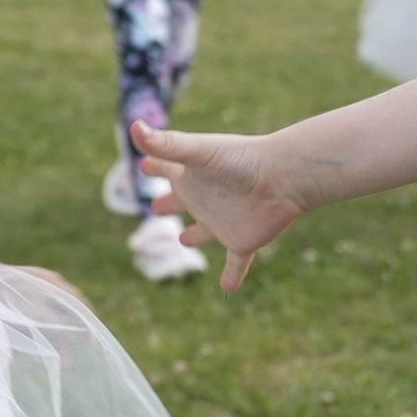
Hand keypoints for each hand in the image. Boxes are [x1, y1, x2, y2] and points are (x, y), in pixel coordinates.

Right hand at [134, 125, 305, 288]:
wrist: (283, 178)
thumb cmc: (240, 160)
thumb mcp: (198, 152)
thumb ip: (166, 144)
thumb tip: (133, 128)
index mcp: (191, 177)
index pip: (166, 168)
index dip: (154, 165)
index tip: (145, 164)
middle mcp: (205, 199)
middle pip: (181, 200)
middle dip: (169, 202)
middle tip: (157, 206)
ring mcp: (223, 222)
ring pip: (204, 232)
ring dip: (195, 236)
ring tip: (184, 239)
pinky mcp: (242, 241)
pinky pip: (236, 263)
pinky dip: (232, 276)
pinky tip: (228, 289)